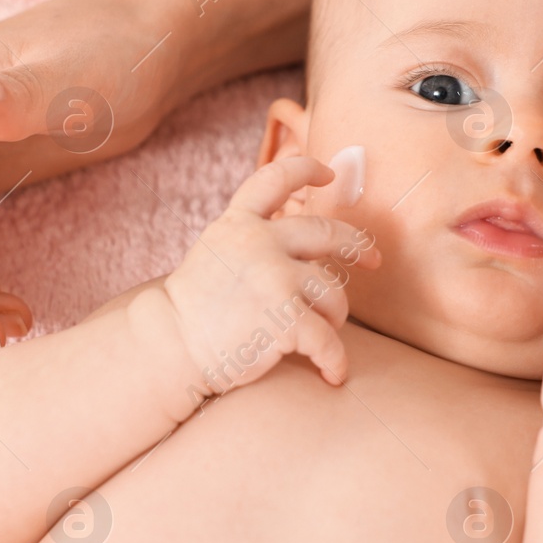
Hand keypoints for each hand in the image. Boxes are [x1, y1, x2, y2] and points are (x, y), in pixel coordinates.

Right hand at [145, 156, 378, 396]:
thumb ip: (251, 239)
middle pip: (327, 232)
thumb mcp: (216, 254)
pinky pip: (328, 340)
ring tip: (323, 331)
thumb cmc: (195, 310)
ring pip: (333, 291)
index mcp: (238, 224)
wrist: (170, 347)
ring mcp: (274, 278)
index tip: (328, 174)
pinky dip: (334, 360)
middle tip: (373, 259)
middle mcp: (258, 243)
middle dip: (357, 246)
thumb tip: (303, 236)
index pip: (276, 178)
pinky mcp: (284, 318)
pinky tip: (332, 373)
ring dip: (334, 315)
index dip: (306, 169)